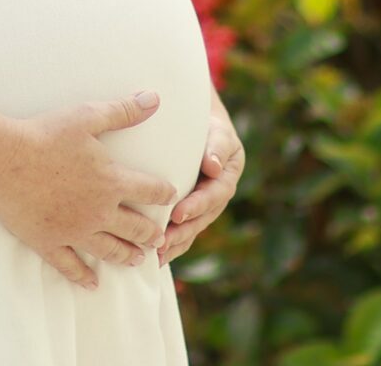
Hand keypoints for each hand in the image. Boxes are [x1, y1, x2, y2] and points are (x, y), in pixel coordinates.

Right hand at [0, 91, 178, 289]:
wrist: (2, 161)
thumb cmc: (44, 135)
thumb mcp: (87, 117)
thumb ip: (124, 111)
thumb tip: (155, 98)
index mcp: (112, 182)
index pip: (151, 191)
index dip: (165, 192)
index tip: (170, 195)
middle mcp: (100, 212)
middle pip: (137, 228)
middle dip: (152, 233)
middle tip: (159, 237)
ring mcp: (75, 232)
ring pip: (111, 251)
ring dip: (128, 256)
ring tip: (137, 260)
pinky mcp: (50, 243)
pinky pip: (72, 267)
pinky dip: (84, 277)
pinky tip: (93, 283)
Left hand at [158, 96, 242, 265]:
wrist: (198, 123)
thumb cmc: (206, 123)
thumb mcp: (216, 129)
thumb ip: (217, 145)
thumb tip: (213, 167)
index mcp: (227, 175)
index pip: (214, 194)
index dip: (197, 205)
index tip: (177, 213)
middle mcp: (217, 194)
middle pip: (202, 218)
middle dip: (182, 231)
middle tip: (162, 241)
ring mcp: (204, 204)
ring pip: (191, 229)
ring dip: (175, 243)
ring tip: (155, 255)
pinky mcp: (189, 209)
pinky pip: (181, 230)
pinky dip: (170, 244)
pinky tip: (153, 257)